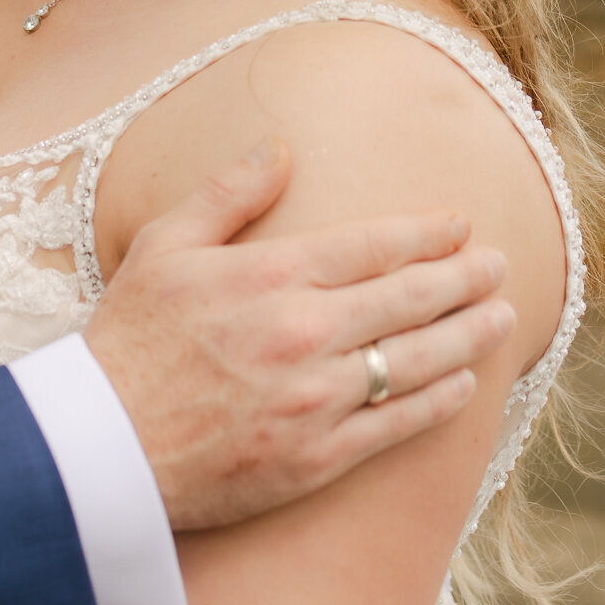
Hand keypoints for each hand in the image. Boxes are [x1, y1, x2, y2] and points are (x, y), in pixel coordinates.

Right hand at [83, 137, 513, 531]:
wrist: (102, 446)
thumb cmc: (127, 340)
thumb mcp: (162, 245)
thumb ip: (226, 193)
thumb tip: (279, 147)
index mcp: (270, 276)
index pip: (372, 245)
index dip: (425, 234)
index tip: (459, 225)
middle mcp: (304, 333)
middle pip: (409, 298)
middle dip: (464, 278)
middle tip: (499, 265)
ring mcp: (316, 398)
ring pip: (417, 361)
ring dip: (468, 336)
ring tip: (501, 318)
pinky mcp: (317, 457)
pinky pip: (397, 426)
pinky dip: (439, 402)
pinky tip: (463, 384)